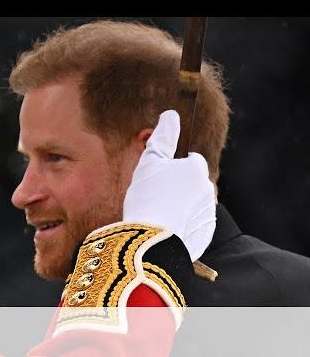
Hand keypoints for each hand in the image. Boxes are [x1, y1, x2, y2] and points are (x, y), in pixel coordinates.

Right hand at [123, 110, 215, 260]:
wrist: (152, 241)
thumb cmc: (148, 197)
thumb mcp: (149, 163)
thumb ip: (162, 138)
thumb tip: (171, 115)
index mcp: (196, 169)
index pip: (189, 160)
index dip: (171, 168)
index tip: (156, 179)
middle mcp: (208, 189)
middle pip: (192, 183)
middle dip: (178, 187)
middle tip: (153, 197)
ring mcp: (208, 214)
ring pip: (193, 204)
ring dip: (180, 207)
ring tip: (157, 216)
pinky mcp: (204, 235)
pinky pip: (193, 225)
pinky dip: (181, 225)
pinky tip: (164, 229)